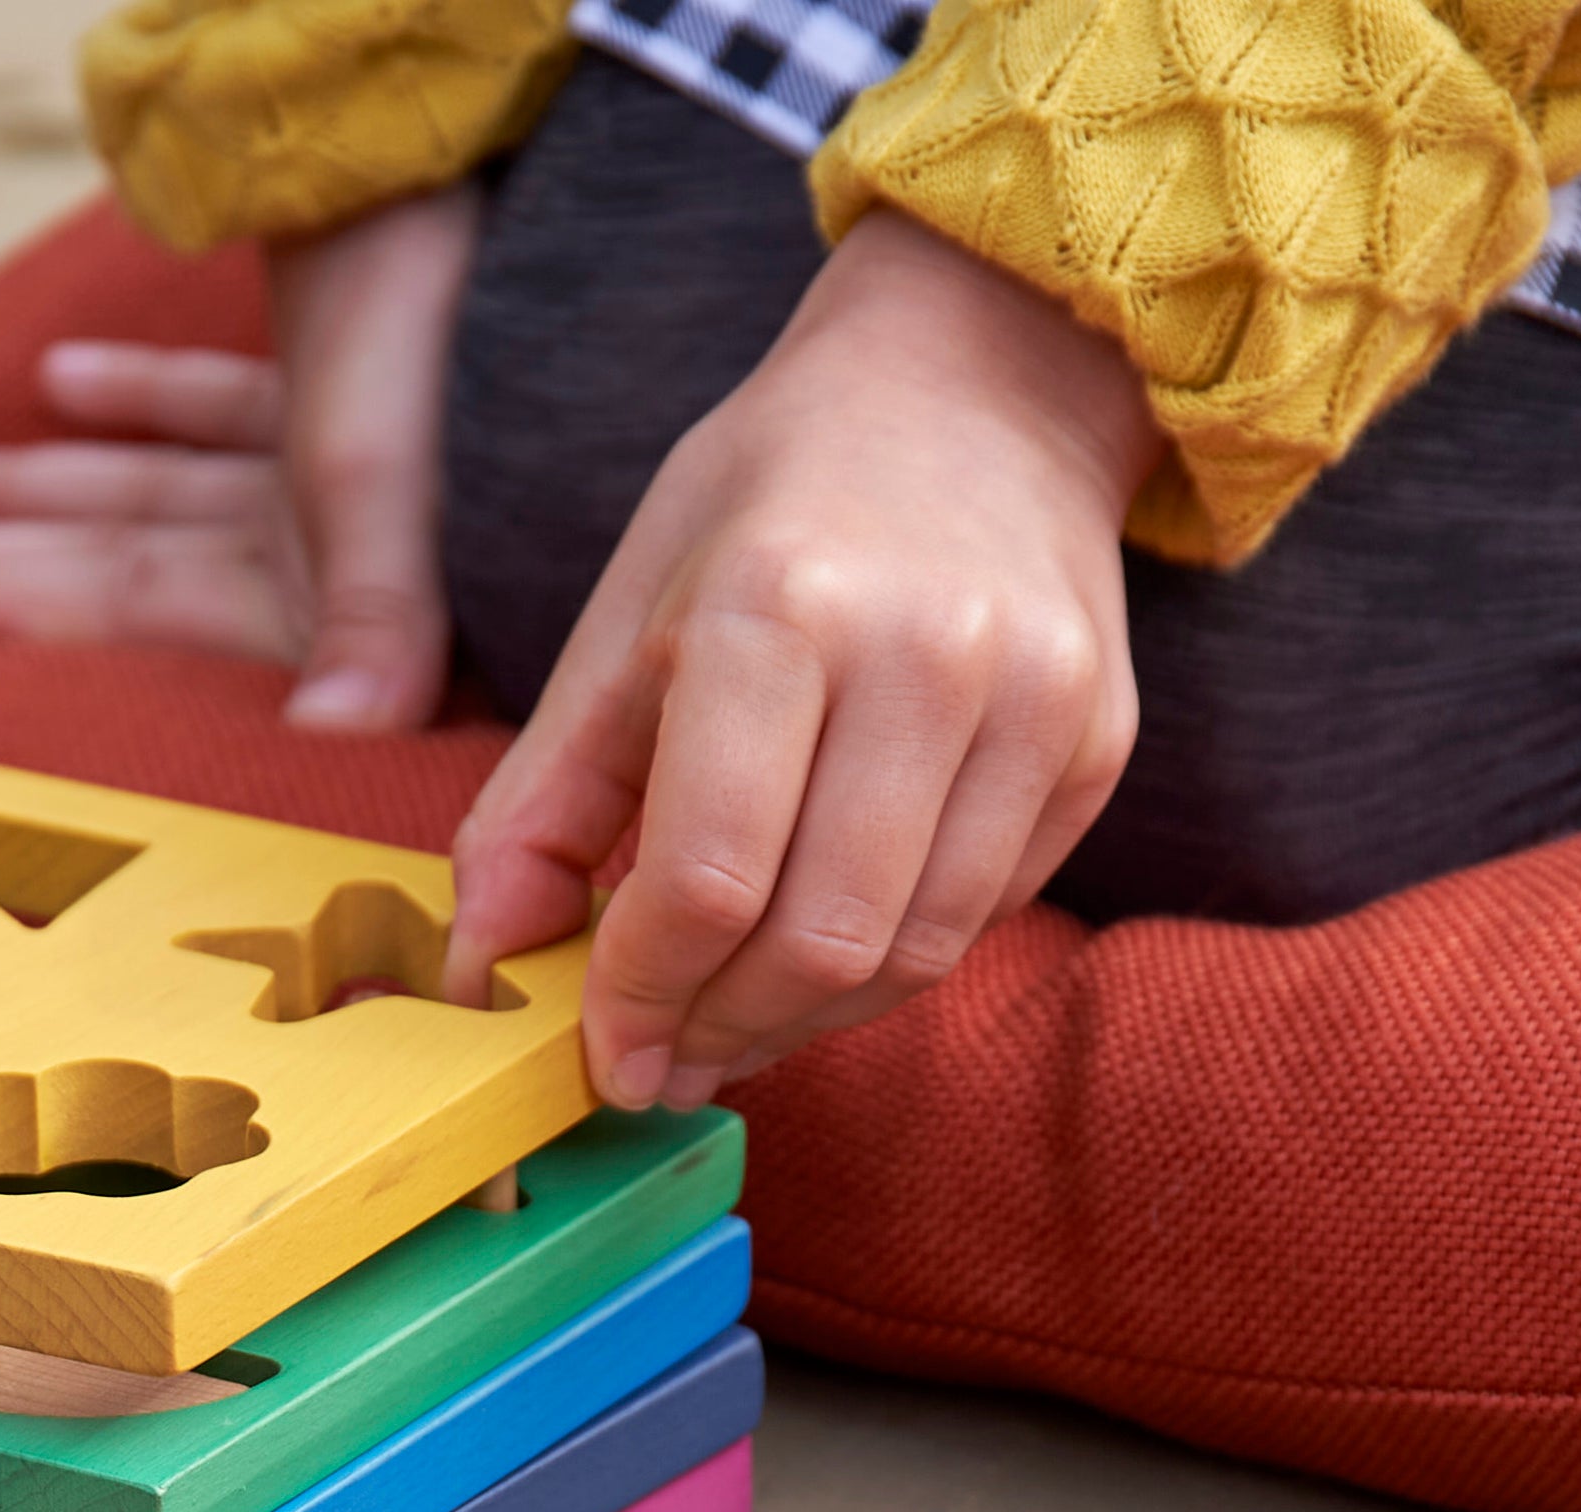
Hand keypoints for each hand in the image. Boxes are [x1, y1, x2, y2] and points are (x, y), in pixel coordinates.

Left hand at [0, 186, 477, 732]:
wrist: (570, 246)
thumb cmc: (491, 367)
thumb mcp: (412, 485)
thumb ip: (377, 625)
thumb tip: (338, 737)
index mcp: (304, 581)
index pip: (117, 610)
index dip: (0, 620)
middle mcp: (296, 549)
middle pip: (98, 566)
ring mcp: (312, 481)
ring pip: (132, 493)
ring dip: (19, 495)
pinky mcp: (337, 405)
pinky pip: (218, 412)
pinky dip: (141, 401)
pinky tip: (59, 384)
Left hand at [444, 212, 1160, 1107]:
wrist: (979, 386)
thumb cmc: (775, 504)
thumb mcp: (629, 619)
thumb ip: (543, 804)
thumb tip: (481, 971)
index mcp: (780, 606)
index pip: (708, 878)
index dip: (641, 997)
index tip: (602, 1054)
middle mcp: (928, 653)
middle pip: (816, 940)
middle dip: (719, 1029)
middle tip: (663, 1055)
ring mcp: (1036, 700)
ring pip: (912, 954)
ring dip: (804, 1018)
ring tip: (733, 1014)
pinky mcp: (1098, 742)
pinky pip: (983, 916)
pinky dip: (888, 962)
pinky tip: (826, 942)